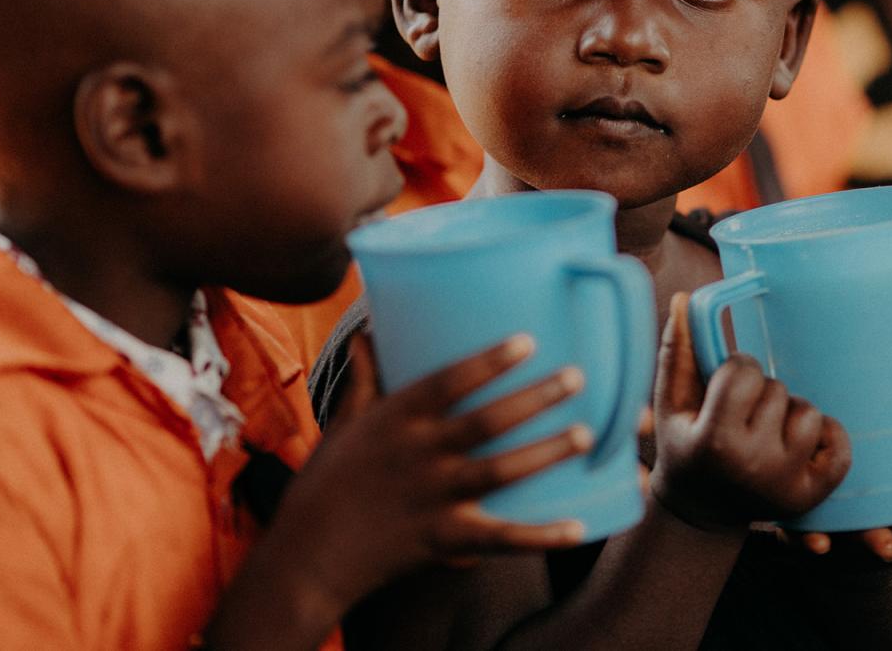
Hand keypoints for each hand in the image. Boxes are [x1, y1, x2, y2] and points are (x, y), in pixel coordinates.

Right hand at [278, 332, 593, 610]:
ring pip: (500, 472)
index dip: (490, 360)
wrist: (306, 558)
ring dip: (546, 453)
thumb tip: (363, 333)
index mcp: (396, 420)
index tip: (529, 340)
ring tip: (586, 434)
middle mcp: (418, 455)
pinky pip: (500, 538)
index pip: (449, 381)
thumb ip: (364, 381)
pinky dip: (540, 536)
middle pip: (486, 422)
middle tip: (577, 377)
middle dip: (535, 398)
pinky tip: (578, 527)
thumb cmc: (324, 485)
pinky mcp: (443, 540)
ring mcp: (433, 499)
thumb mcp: (342, 425)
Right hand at [650, 292, 851, 530]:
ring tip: (766, 429)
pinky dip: (826, 435)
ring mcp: (786, 483)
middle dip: (760, 393)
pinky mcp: (811, 495)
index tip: (723, 389)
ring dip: (790, 412)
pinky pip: (839, 444)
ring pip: (809, 412)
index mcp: (715, 439)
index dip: (734, 371)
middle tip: (741, 416)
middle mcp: (753, 465)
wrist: (699, 510)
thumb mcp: (670, 401)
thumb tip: (684, 298)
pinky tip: (799, 441)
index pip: (744, 371)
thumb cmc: (684, 445)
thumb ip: (677, 349)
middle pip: (777, 389)